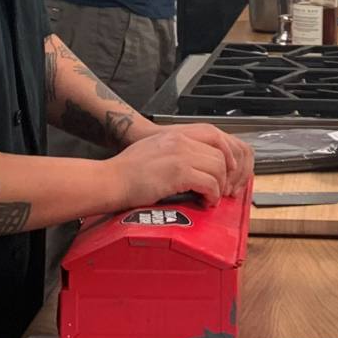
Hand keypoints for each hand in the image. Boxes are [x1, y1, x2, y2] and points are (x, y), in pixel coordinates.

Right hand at [107, 124, 251, 208]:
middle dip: (226, 176)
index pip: (216, 137)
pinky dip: (212, 195)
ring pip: (218, 169)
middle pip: (221, 155)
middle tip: (220, 191)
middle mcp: (181, 140)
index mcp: (177, 135)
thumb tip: (197, 167)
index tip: (227, 172)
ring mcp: (180, 154)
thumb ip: (177, 152)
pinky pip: (210, 183)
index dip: (227, 156)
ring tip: (210, 198)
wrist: (110, 180)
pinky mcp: (178, 172)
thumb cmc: (127, 171)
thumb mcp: (155, 150)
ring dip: (219, 187)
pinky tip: (204, 202)